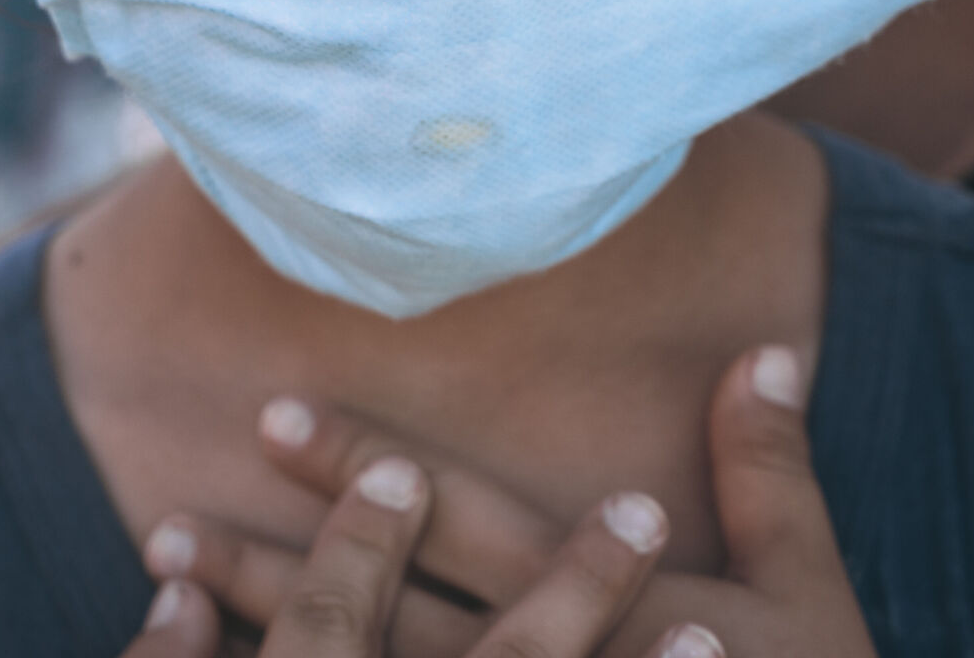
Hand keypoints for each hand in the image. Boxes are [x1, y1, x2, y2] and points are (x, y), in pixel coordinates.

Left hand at [174, 346, 875, 657]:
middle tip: (165, 518)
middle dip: (275, 572)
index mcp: (600, 621)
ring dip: (264, 650)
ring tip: (166, 604)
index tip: (272, 417)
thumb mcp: (807, 593)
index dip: (365, 472)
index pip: (460, 528)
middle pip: (384, 624)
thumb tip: (766, 347)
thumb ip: (769, 469)